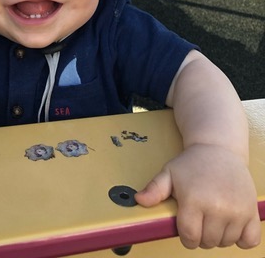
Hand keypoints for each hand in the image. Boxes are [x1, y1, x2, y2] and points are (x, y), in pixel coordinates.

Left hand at [135, 144, 260, 248]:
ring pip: (226, 242)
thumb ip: (154, 189)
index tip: (186, 227)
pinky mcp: (251, 211)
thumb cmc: (192, 163)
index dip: (186, 236)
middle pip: (207, 242)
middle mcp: (217, 207)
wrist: (219, 148)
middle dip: (201, 235)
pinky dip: (242, 238)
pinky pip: (250, 240)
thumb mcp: (169, 173)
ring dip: (219, 236)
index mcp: (194, 200)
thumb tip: (139, 200)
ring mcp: (237, 210)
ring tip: (213, 217)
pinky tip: (232, 225)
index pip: (189, 237)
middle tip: (200, 218)